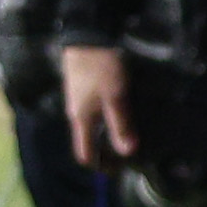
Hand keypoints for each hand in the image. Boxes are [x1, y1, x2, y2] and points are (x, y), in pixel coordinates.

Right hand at [59, 42, 137, 170]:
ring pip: (91, 129)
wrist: (86, 36)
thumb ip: (120, 125)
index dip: (101, 167)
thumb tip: (127, 153)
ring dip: (107, 138)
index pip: (84, 154)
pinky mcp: (82, 90)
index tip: (120, 170)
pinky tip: (121, 116)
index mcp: (82, 119)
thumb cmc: (101, 66)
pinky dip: (105, 123)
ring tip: (130, 136)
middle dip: (107, 154)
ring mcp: (77, 101)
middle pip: (88, 143)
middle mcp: (76, 114)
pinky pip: (93, 115)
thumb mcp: (116, 96)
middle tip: (130, 155)